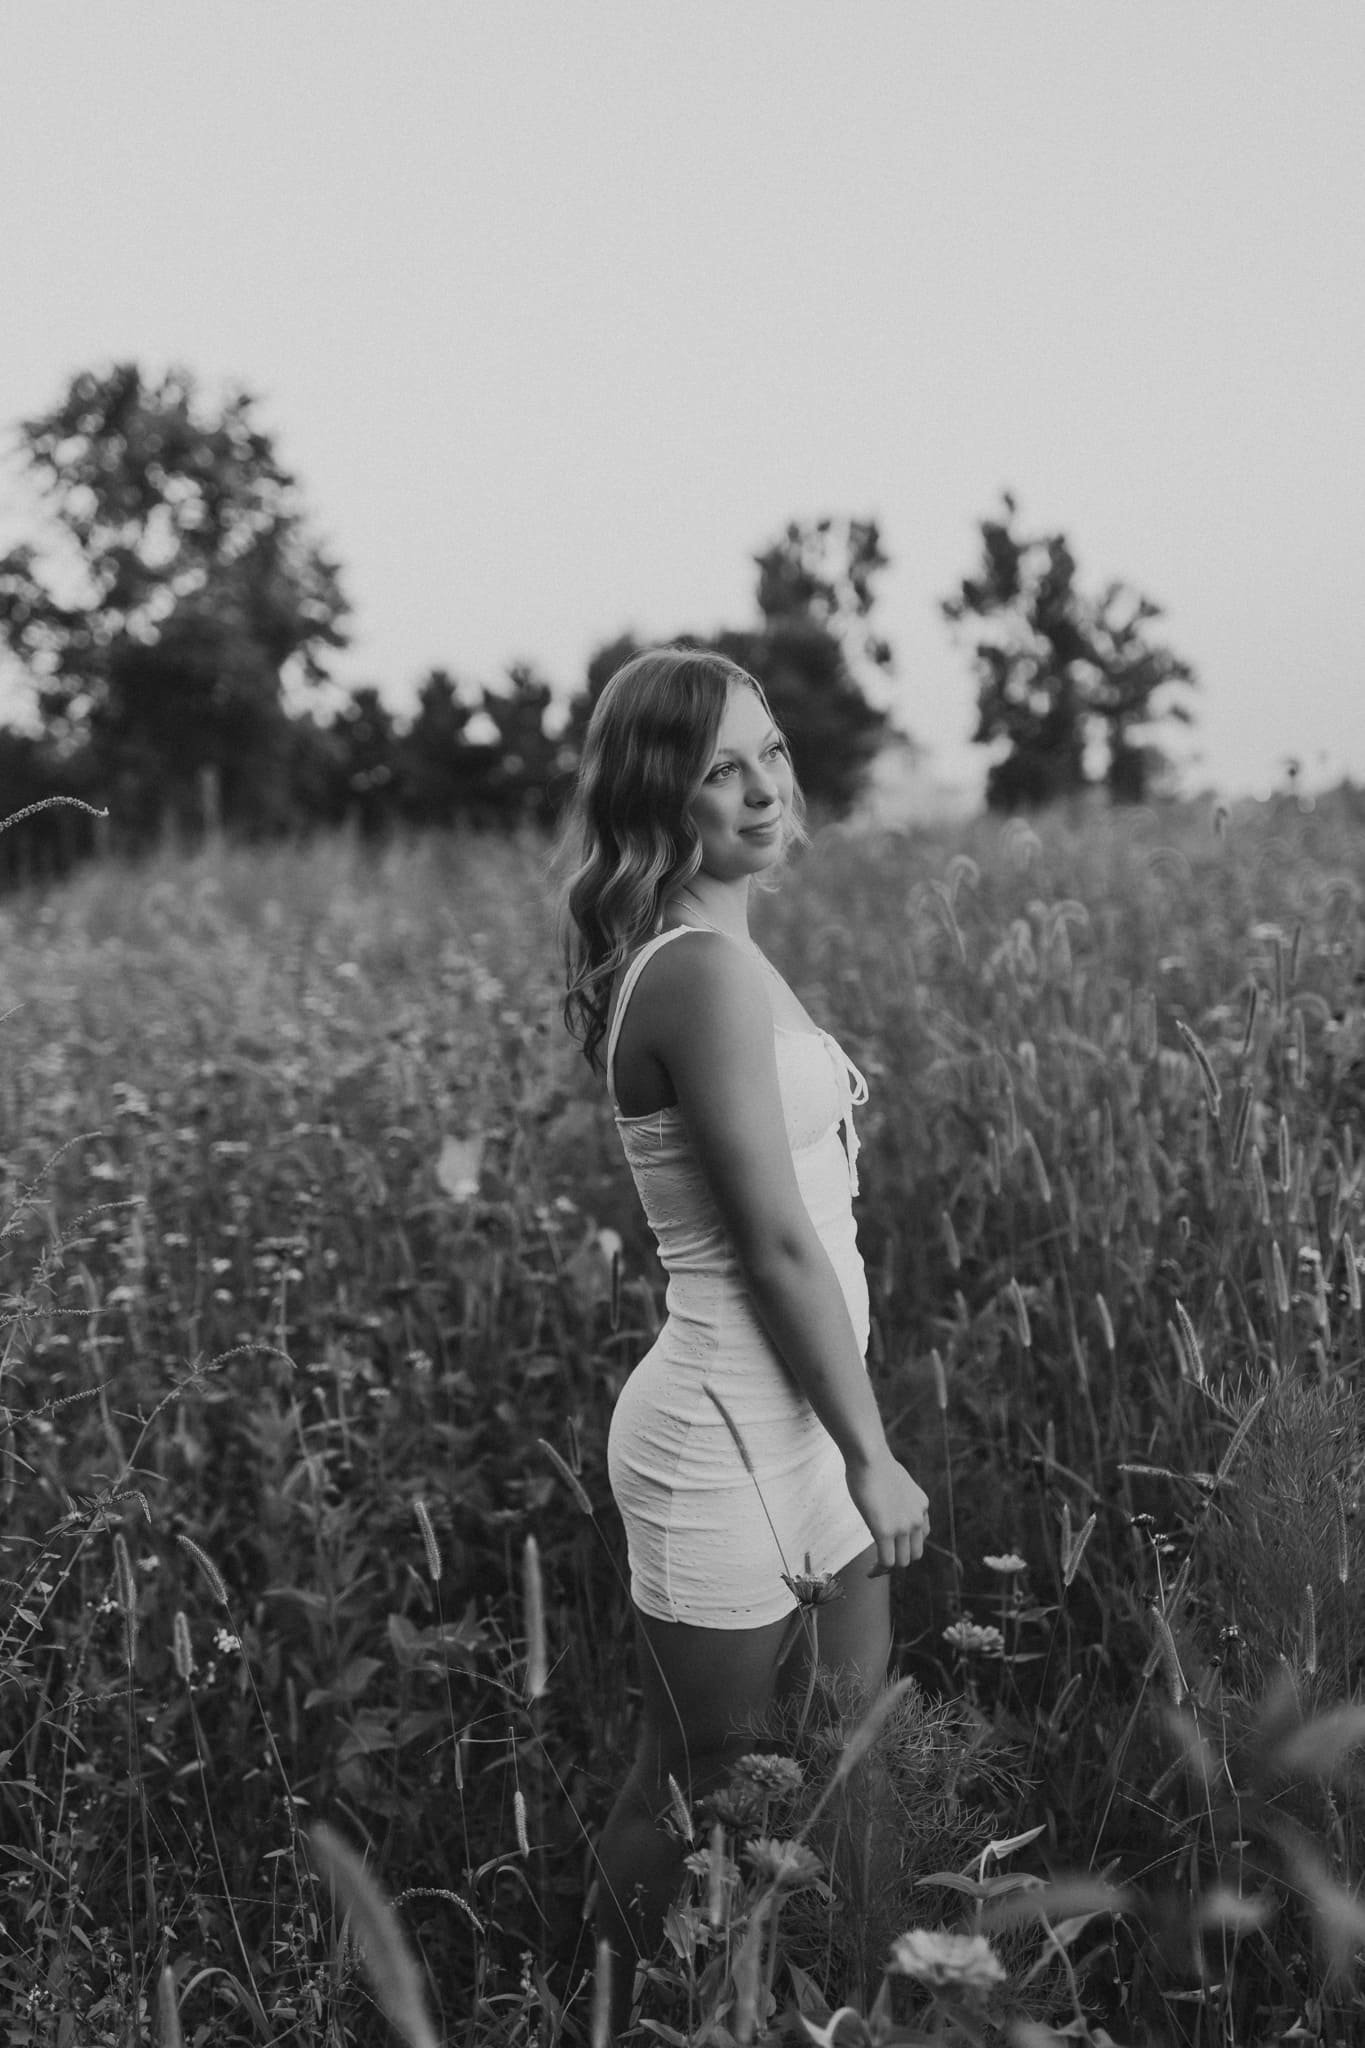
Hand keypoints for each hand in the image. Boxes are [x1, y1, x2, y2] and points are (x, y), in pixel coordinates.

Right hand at [844, 1449, 930, 1575]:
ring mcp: (903, 1527)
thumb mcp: (897, 1481)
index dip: (907, 1544)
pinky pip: (886, 1561)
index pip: (922, 1536)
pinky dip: (878, 1571)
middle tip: (882, 1559)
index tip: (892, 1544)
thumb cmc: (875, 1463)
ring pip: (901, 1562)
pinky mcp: (885, 1531)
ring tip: (875, 1569)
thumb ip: (897, 1496)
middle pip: (915, 1553)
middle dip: (899, 1559)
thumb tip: (886, 1501)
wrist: (870, 1457)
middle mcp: (917, 1519)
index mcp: (921, 1505)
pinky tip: (868, 1572)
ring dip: (888, 1568)